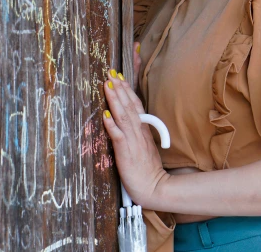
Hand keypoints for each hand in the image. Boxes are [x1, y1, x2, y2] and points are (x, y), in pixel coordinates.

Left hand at [103, 43, 168, 207]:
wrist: (155, 188)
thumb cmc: (147, 170)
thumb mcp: (145, 147)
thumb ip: (139, 133)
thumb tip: (128, 121)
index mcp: (143, 130)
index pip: (136, 104)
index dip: (128, 90)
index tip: (119, 76)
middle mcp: (139, 132)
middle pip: (129, 106)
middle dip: (120, 89)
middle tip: (111, 73)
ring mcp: (133, 141)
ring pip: (124, 116)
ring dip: (115, 100)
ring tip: (108, 85)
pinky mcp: (127, 152)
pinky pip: (119, 136)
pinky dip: (112, 125)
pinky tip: (105, 115)